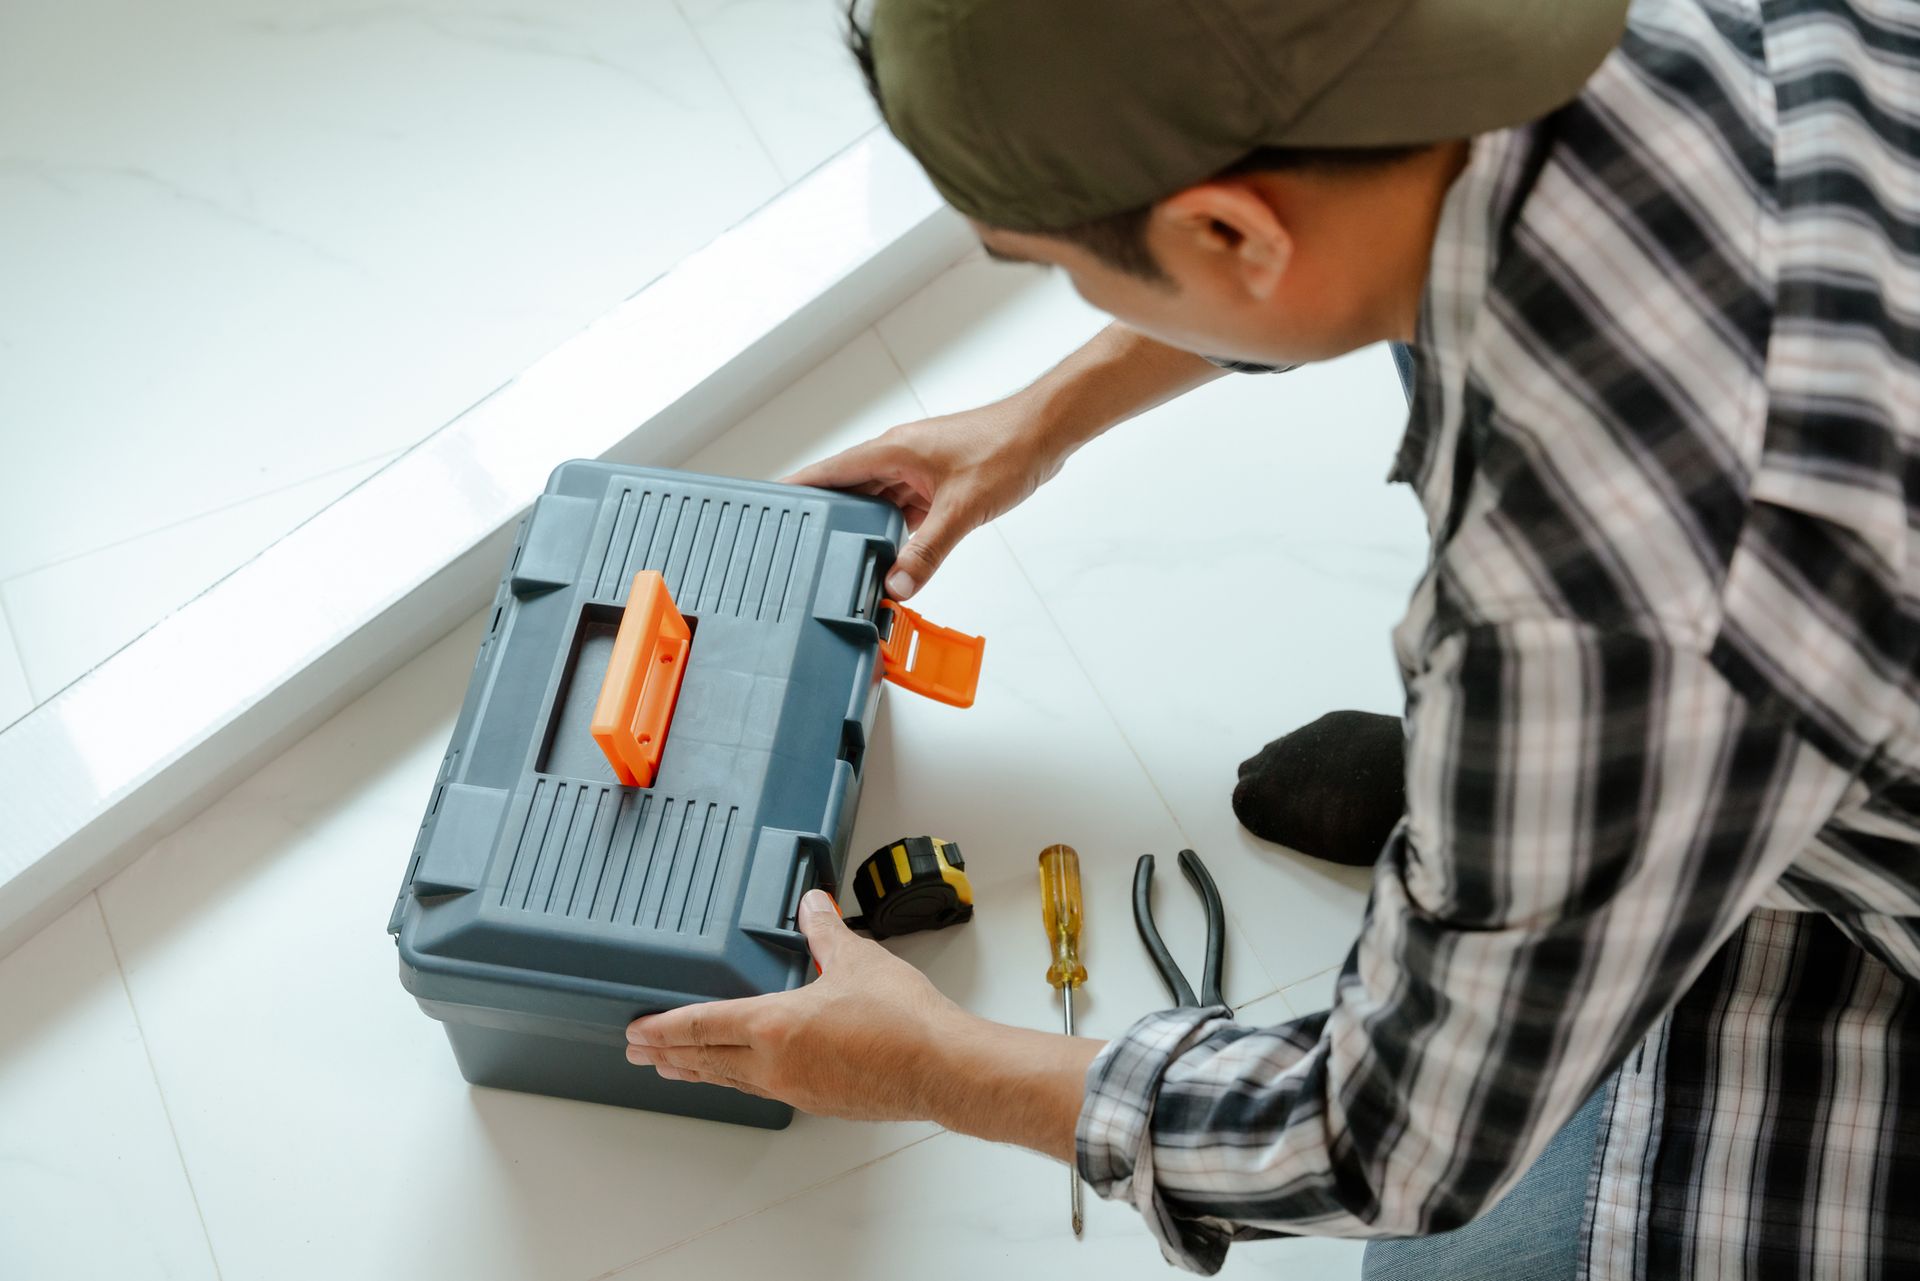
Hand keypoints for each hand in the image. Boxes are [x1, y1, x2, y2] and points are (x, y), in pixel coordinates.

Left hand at [624, 889, 969, 1120]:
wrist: (940, 1068)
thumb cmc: (902, 1021)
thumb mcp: (856, 959)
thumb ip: (825, 931)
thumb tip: (811, 904)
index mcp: (775, 1026)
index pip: (702, 1025)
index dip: (665, 1027)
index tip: (637, 1029)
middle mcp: (775, 1064)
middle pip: (705, 1060)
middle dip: (668, 1054)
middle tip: (639, 1052)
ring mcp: (795, 1088)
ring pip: (732, 1080)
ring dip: (699, 1072)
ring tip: (677, 1070)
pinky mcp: (819, 1102)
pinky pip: (764, 1089)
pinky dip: (740, 1080)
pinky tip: (746, 1077)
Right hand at [782, 398, 1063, 600]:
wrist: (1046, 432)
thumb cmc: (1007, 448)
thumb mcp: (961, 510)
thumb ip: (927, 552)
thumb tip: (898, 585)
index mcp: (892, 450)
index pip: (830, 471)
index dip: (798, 488)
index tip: (769, 502)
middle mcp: (899, 455)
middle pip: (850, 490)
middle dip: (833, 518)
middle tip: (808, 547)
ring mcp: (917, 467)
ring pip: (878, 501)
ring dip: (868, 527)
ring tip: (848, 558)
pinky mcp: (936, 479)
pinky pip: (903, 506)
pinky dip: (897, 528)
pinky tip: (895, 553)